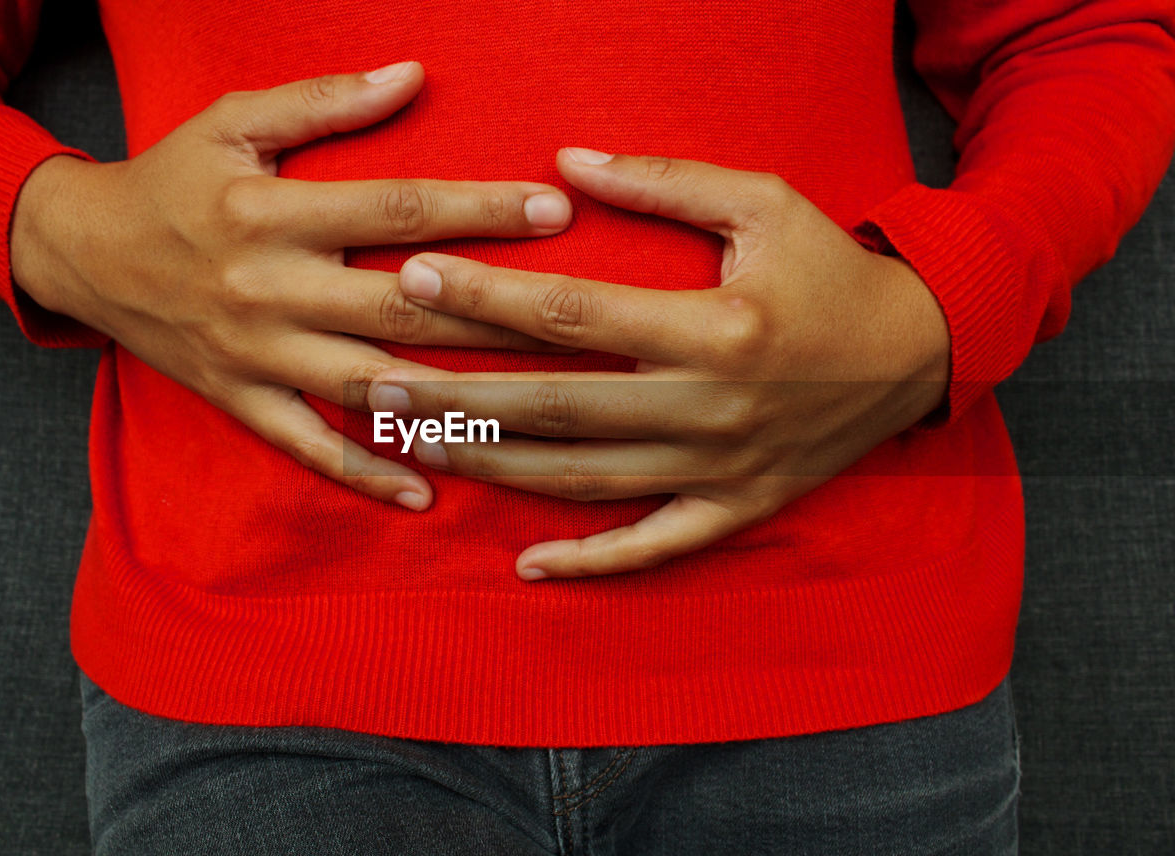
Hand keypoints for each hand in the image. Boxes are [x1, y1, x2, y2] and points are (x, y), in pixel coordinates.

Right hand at [10, 62, 572, 509]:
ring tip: (533, 409)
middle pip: (403, 305)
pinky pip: (308, 447)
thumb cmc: (173, 180)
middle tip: (576, 315)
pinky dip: (365, 473)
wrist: (82, 254)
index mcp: (273, 214)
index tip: (554, 210)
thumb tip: (414, 75)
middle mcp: (269, 290)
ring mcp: (256, 356)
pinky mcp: (241, 401)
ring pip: (371, 384)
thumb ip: (323, 102)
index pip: (399, 210)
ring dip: (453, 400)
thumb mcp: (234, 123)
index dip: (480, 210)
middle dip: (495, 309)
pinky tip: (428, 492)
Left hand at [366, 149, 949, 576]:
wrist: (918, 350)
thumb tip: (566, 161)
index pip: (572, 315)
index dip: (486, 297)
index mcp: (714, 328)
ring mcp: (721, 469)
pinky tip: (528, 568)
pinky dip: (592, 562)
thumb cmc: (830, 268)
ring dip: (496, 468)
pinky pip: (654, 546)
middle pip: (557, 407)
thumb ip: (663, 181)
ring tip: (418, 449)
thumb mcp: (762, 202)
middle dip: (457, 396)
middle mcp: (711, 407)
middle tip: (378, 383)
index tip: (414, 278)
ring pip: (586, 480)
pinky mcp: (736, 508)